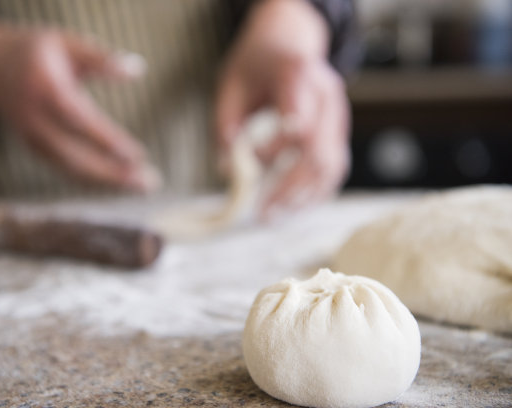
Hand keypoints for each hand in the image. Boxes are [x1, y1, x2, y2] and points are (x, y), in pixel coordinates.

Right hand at [0, 23, 159, 191]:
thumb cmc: (38, 52)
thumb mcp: (66, 43)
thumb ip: (99, 58)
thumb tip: (137, 69)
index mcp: (42, 88)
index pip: (76, 119)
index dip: (105, 140)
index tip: (136, 155)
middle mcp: (34, 120)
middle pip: (74, 156)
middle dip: (112, 173)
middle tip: (149, 182)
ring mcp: (32, 139)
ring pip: (71, 169)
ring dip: (109, 181)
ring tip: (145, 185)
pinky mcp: (36, 150)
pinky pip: (68, 170)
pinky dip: (96, 179)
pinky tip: (124, 181)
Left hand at [216, 0, 349, 216]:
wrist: (290, 44)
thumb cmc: (257, 66)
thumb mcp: (231, 83)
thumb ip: (226, 122)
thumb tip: (228, 168)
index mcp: (296, 71)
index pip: (298, 101)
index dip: (286, 130)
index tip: (263, 159)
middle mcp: (325, 93)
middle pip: (316, 146)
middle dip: (289, 184)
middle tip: (263, 211)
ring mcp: (337, 115)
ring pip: (330, 163)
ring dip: (302, 196)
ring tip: (274, 216)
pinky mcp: (339, 132)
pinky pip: (334, 168)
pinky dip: (315, 192)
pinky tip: (292, 208)